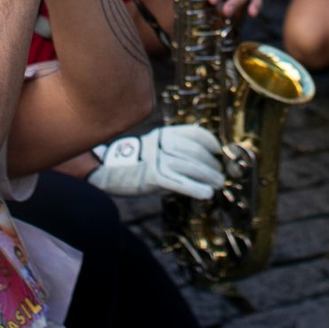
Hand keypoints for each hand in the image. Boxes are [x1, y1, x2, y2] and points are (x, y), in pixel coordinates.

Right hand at [87, 125, 223, 198]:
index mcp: (163, 134)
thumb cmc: (135, 162)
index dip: (209, 141)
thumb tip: (201, 160)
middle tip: (221, 175)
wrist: (108, 169)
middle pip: (194, 152)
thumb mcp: (153, 147)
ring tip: (217, 184)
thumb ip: (173, 149)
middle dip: (211, 164)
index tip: (218, 151)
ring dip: (208, 177)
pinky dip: (196, 188)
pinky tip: (206, 194)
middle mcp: (161, 144)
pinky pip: (179, 183)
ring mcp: (157, 159)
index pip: (193, 133)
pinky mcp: (153, 177)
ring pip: (190, 167)